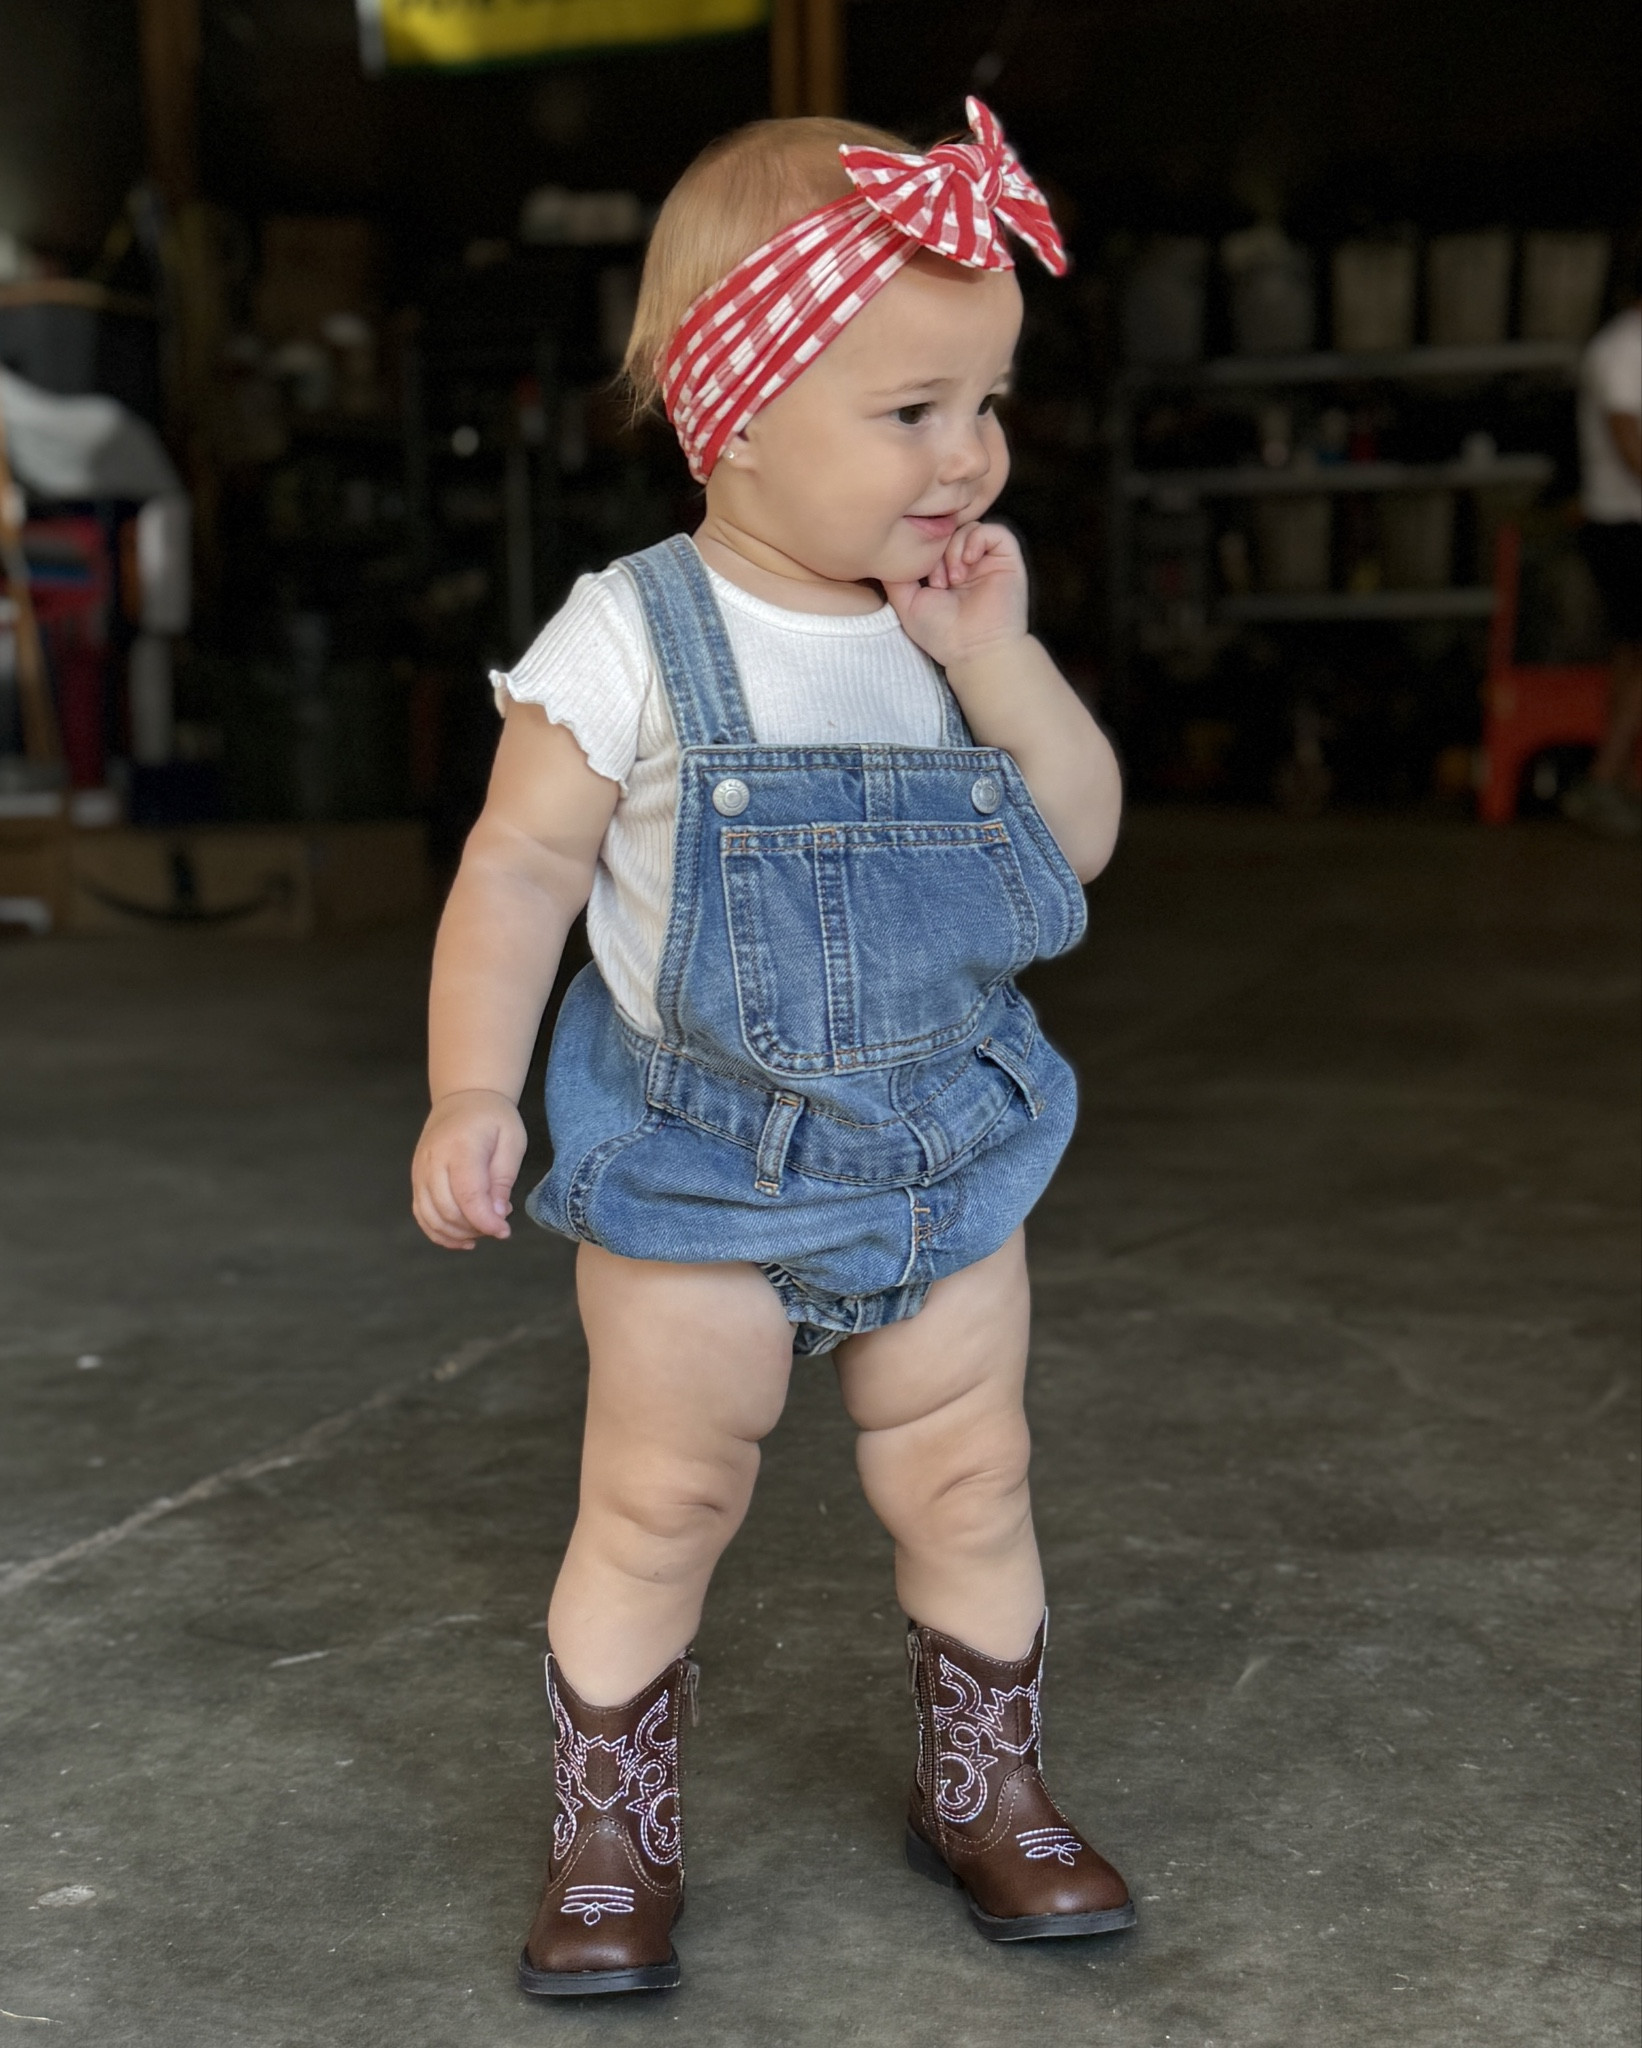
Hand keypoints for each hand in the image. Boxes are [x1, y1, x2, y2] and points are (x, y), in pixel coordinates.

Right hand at [412, 1088, 527, 1249]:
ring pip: (432, 1217)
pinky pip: (422, 1214)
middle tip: (499, 1224)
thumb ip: (504, 1179)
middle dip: (476, 1228)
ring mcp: (420, 1171)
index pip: (468, 1196)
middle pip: (448, 1211)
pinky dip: (440, 1232)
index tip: (504, 1231)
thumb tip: (497, 1215)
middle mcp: (433, 1160)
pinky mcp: (416, 1179)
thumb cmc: (493, 1119)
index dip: (486, 1221)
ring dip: (459, 1233)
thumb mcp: (512, 1142)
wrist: (463, 1098)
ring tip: (483, 1229)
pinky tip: (463, 1237)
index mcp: (460, 1147)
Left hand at [882, 521, 1029, 673]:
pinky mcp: (1007, 558)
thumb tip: (882, 552)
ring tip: (953, 580)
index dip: (922, 550)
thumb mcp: (906, 602)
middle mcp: (966, 562)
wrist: (974, 651)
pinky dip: (976, 541)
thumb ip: (895, 576)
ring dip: (954, 550)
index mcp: (945, 570)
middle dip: (937, 551)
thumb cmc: (942, 634)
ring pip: (967, 527)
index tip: (920, 580)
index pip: (931, 539)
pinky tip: (968, 564)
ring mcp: (986, 560)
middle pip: (947, 530)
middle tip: (936, 582)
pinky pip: (993, 531)